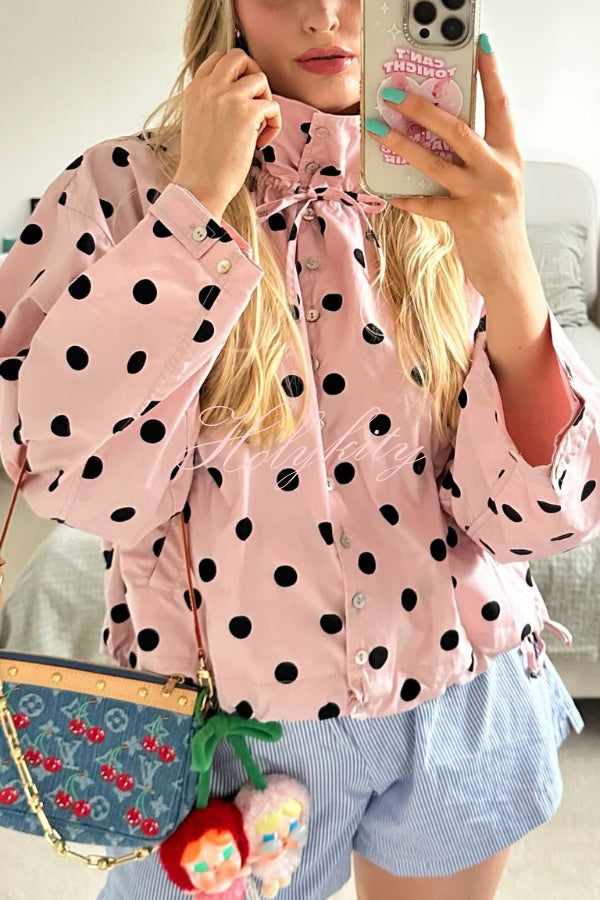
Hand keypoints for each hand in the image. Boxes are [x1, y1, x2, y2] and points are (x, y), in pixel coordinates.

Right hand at [174, 48, 281, 218]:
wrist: (200, 185)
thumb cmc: (201, 163)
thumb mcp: (196, 122)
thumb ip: (211, 103)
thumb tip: (238, 98)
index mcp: (195, 90)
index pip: (218, 59)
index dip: (235, 74)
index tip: (240, 97)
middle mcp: (210, 87)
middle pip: (239, 57)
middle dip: (252, 75)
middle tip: (254, 103)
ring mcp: (228, 98)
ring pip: (260, 78)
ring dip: (265, 101)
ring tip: (258, 126)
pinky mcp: (247, 113)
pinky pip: (273, 106)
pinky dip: (273, 124)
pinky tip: (260, 142)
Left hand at [367, 37, 535, 300]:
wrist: (509, 268)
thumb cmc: (499, 223)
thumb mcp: (498, 182)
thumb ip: (477, 158)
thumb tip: (438, 135)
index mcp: (509, 154)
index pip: (501, 105)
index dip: (491, 75)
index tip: (481, 47)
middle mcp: (498, 169)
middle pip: (457, 129)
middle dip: (423, 108)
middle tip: (396, 95)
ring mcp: (481, 194)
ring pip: (435, 161)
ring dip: (403, 145)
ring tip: (379, 131)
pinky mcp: (464, 219)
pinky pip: (428, 203)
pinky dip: (407, 198)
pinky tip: (389, 194)